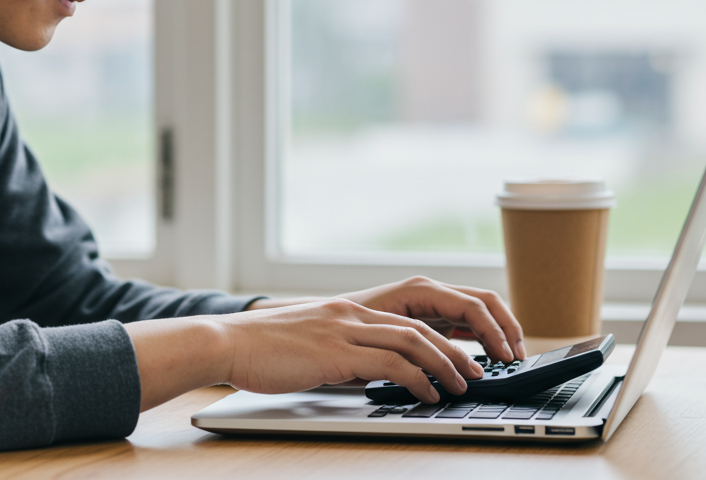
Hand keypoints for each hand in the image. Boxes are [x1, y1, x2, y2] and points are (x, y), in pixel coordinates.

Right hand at [215, 299, 481, 403]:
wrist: (228, 342)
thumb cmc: (261, 351)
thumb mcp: (310, 347)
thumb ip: (341, 354)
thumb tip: (367, 375)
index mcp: (347, 311)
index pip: (408, 318)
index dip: (441, 337)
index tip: (462, 356)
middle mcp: (351, 314)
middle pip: (420, 327)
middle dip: (456, 350)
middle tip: (477, 372)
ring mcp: (343, 330)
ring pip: (413, 340)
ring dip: (445, 364)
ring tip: (461, 385)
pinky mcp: (335, 352)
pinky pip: (390, 363)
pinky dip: (417, 379)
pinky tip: (426, 394)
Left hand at [338, 277, 526, 361]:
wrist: (320, 326)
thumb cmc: (343, 327)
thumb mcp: (379, 336)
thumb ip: (412, 347)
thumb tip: (440, 368)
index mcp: (420, 291)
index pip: (472, 306)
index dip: (493, 331)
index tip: (505, 357)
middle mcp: (429, 293)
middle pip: (483, 303)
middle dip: (506, 328)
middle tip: (517, 359)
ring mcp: (431, 305)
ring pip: (478, 312)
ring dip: (498, 333)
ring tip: (509, 361)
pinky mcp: (429, 319)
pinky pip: (465, 324)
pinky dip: (482, 339)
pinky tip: (487, 359)